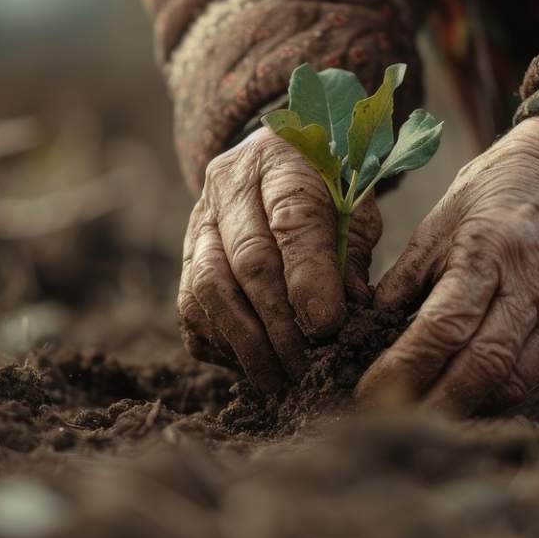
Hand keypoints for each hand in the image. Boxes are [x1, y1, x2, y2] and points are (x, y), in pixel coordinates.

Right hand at [179, 128, 381, 392]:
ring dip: (244, 343)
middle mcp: (228, 188)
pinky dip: (218, 344)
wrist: (279, 157)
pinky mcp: (185, 257)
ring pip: (207, 288)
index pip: (293, 220)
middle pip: (246, 262)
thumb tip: (350, 313)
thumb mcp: (353, 204)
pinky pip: (189, 308)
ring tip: (276, 380)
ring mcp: (198, 223)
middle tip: (304, 368)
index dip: (309, 277)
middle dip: (278, 324)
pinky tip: (249, 365)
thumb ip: (352, 252)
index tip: (327, 325)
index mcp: (281, 163)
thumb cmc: (326, 187)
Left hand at [356, 116, 538, 414]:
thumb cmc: (493, 195)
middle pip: (482, 366)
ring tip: (425, 418)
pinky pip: (538, 378)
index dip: (404, 368)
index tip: (367, 393)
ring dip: (467, 408)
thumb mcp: (439, 222)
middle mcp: (534, 282)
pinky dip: (499, 396)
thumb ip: (404, 280)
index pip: (444, 327)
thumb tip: (363, 333)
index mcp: (489, 248)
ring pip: (515, 382)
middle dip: (434, 404)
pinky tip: (467, 399)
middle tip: (391, 423)